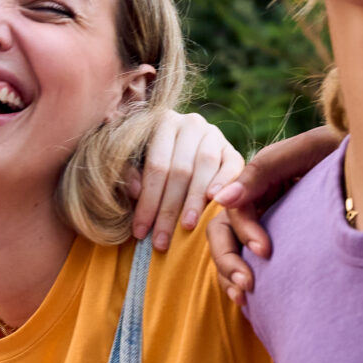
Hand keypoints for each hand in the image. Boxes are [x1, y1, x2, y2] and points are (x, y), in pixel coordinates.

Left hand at [124, 111, 244, 252]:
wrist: (181, 152)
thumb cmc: (150, 166)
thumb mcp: (134, 164)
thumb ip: (129, 174)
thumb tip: (134, 190)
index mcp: (162, 122)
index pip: (156, 166)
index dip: (147, 201)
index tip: (139, 231)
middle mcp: (190, 123)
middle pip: (180, 169)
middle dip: (169, 209)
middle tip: (161, 241)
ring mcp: (214, 134)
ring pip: (205, 166)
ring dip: (195, 200)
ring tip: (186, 227)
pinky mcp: (232, 149)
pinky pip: (232, 166)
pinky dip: (225, 183)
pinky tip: (215, 202)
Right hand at [204, 128, 343, 303]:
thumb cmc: (343, 152)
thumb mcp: (306, 150)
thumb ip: (263, 170)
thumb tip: (221, 198)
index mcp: (260, 180)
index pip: (234, 210)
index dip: (244, 232)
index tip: (266, 252)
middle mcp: (259, 204)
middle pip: (222, 234)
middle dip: (227, 261)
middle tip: (248, 286)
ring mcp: (268, 226)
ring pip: (231, 253)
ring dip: (229, 276)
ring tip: (246, 299)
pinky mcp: (282, 247)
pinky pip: (251, 267)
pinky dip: (244, 284)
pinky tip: (254, 304)